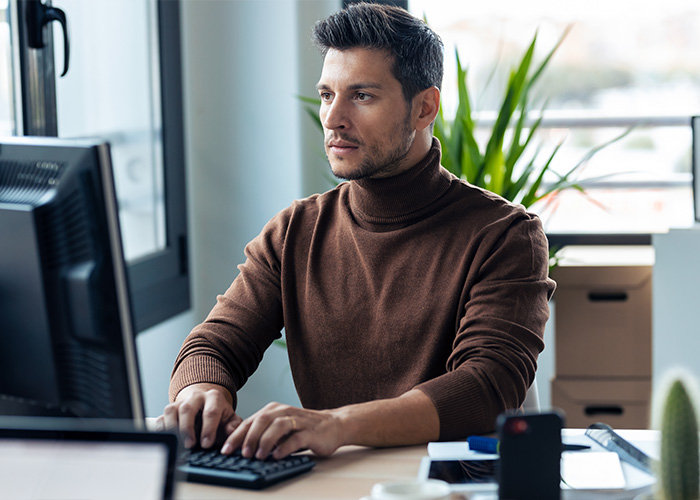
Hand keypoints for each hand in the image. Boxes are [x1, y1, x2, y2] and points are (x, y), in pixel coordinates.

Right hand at [156, 383, 241, 448]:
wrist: (204, 403)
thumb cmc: (218, 415)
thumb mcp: (230, 418)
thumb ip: (233, 425)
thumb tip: (231, 431)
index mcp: (214, 397)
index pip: (211, 412)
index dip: (209, 429)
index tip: (207, 444)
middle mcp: (196, 397)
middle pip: (188, 409)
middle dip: (187, 428)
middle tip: (189, 445)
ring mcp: (180, 402)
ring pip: (172, 411)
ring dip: (173, 428)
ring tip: (177, 444)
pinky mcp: (169, 410)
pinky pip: (161, 417)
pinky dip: (162, 429)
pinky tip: (168, 440)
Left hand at [222, 402, 345, 459]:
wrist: (333, 425)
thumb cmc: (303, 428)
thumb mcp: (280, 428)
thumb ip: (263, 434)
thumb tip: (240, 447)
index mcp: (273, 410)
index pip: (250, 421)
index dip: (236, 436)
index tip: (225, 450)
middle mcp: (284, 412)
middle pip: (261, 421)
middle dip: (248, 438)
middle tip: (241, 454)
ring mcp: (298, 420)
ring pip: (278, 426)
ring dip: (266, 441)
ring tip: (259, 456)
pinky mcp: (310, 431)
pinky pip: (296, 438)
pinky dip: (285, 447)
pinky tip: (277, 456)